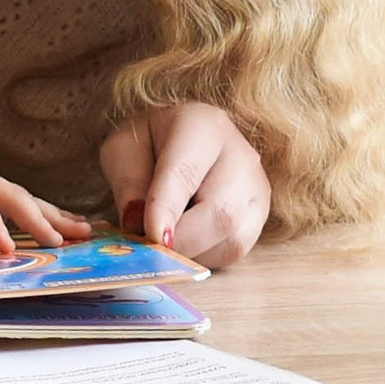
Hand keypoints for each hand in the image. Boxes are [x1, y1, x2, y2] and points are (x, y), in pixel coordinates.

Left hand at [99, 102, 270, 269]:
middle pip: (221, 212)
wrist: (182, 140)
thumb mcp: (124, 148)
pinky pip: (235, 251)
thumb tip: (137, 222)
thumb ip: (128, 181)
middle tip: (150, 251)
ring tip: (164, 242)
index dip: (166, 209)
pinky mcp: (260, 216)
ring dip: (192, 253)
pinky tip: (185, 242)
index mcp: (201, 126)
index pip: (185, 173)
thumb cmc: (150, 143)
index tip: (151, 236)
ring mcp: (256, 188)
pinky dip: (205, 257)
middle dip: (182, 241)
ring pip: (233, 239)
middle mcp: (240, 155)